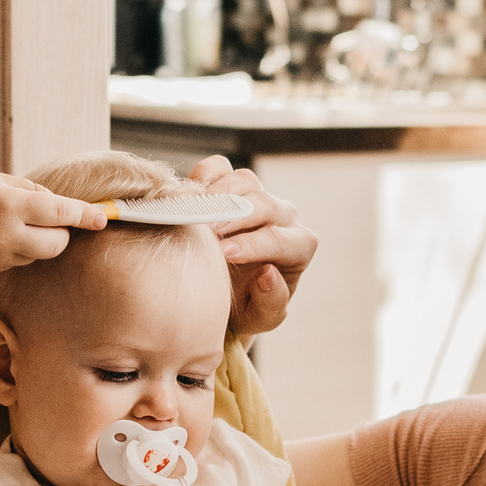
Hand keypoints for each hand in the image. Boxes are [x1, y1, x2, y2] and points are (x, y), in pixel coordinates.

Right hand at [0, 170, 104, 272]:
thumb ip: (29, 191)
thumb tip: (56, 205)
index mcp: (8, 205)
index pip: (59, 214)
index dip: (85, 216)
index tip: (104, 218)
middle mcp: (5, 234)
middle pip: (56, 244)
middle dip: (62, 233)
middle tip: (50, 218)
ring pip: (37, 255)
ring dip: (38, 241)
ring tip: (12, 222)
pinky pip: (17, 262)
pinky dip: (18, 249)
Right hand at [187, 156, 316, 336]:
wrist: (219, 294)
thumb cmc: (245, 308)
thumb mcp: (259, 318)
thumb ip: (270, 303)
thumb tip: (269, 273)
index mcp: (298, 246)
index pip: (280, 239)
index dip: (252, 244)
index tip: (223, 254)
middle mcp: (282, 216)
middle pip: (264, 203)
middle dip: (234, 216)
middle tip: (206, 230)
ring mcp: (257, 194)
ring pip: (245, 180)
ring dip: (218, 193)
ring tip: (193, 213)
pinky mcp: (230, 183)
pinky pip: (220, 166)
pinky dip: (204, 174)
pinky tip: (187, 194)